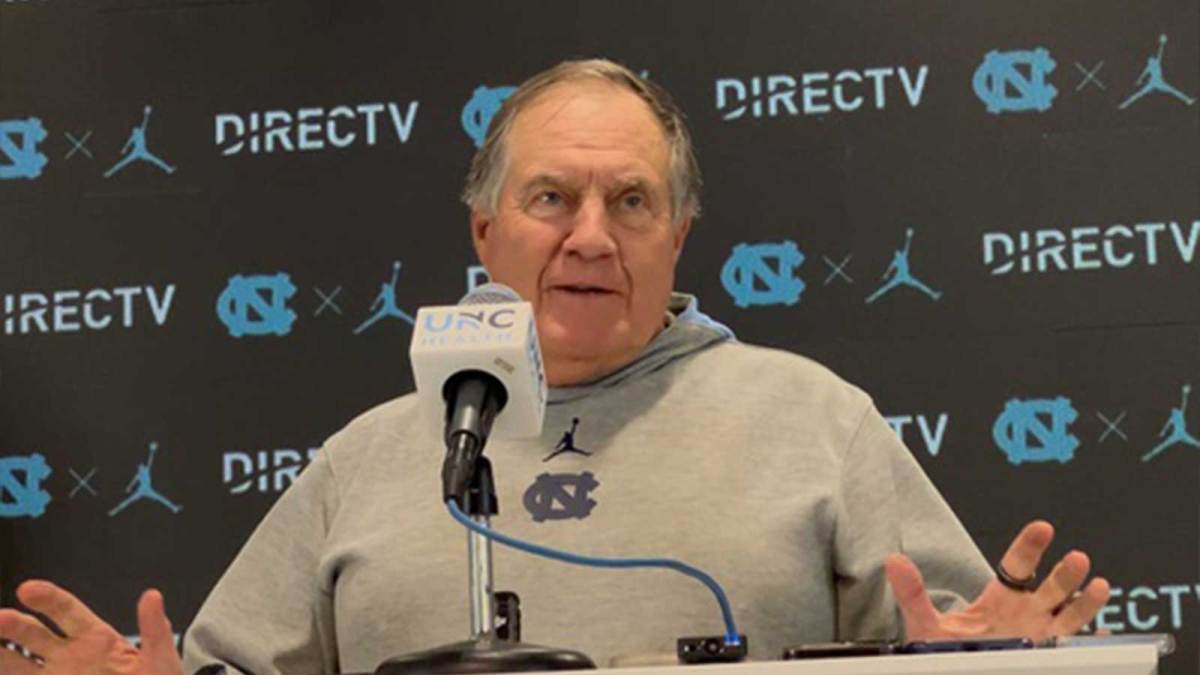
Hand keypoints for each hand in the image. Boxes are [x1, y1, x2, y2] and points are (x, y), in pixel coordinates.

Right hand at [0, 580, 181, 674]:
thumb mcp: (160, 657)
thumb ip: (154, 629)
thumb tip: (152, 595)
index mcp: (95, 638)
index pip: (65, 610)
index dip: (47, 597)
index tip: (27, 589)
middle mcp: (69, 656)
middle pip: (34, 635)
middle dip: (13, 625)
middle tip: (0, 619)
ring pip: (19, 665)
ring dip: (2, 656)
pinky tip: (0, 670)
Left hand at [885, 520, 1110, 641]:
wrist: (959, 668)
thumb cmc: (948, 650)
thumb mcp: (927, 623)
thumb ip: (912, 592)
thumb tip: (893, 560)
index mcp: (1001, 598)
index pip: (1017, 565)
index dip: (1030, 546)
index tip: (1042, 528)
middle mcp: (1027, 613)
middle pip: (1051, 587)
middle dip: (1065, 573)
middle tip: (1077, 558)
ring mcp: (1040, 636)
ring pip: (1070, 616)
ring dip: (1085, 602)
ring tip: (1099, 586)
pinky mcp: (1048, 657)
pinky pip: (1074, 649)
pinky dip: (1089, 643)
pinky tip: (1102, 635)